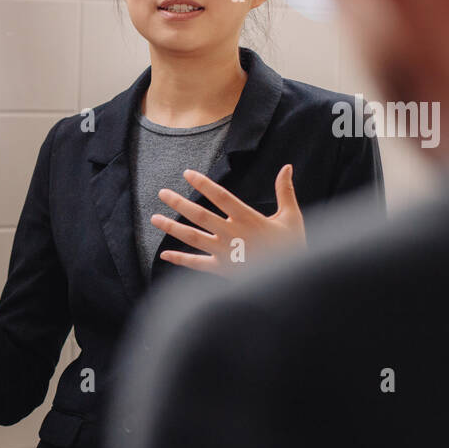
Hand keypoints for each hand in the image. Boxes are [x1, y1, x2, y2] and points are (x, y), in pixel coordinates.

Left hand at [151, 165, 305, 275]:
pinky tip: (164, 255)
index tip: (187, 174)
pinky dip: (180, 260)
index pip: (220, 196)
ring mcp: (225, 252)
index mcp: (248, 218)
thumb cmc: (293, 246)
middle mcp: (232, 233)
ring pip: (193, 238)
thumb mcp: (291, 217)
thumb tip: (286, 166)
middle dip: (179, 203)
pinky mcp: (222, 269)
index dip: (203, 184)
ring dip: (172, 228)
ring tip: (154, 218)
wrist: (293, 281)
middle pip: (200, 215)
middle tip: (162, 193)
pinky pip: (197, 264)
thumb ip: (285, 191)